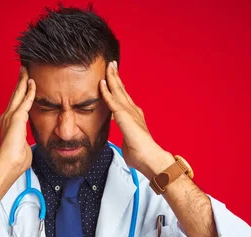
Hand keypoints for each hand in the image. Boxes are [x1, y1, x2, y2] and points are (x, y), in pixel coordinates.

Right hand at [0, 66, 35, 177]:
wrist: (8, 164)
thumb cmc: (15, 160)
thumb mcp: (22, 147)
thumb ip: (24, 141)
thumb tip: (27, 145)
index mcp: (8, 123)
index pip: (15, 104)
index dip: (19, 93)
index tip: (23, 84)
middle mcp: (7, 117)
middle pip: (15, 95)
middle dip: (19, 81)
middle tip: (23, 69)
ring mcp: (11, 116)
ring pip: (18, 94)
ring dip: (23, 81)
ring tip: (25, 70)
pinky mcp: (17, 118)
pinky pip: (26, 101)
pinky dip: (30, 91)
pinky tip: (33, 82)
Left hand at [99, 61, 173, 177]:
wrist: (149, 158)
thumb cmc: (140, 156)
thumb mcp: (129, 144)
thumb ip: (126, 140)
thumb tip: (125, 145)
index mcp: (134, 117)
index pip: (123, 98)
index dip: (118, 87)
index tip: (113, 78)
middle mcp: (133, 111)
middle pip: (122, 89)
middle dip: (116, 76)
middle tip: (112, 64)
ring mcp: (129, 112)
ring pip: (118, 90)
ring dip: (112, 77)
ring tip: (109, 65)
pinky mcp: (124, 116)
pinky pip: (113, 101)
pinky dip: (106, 91)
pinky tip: (102, 82)